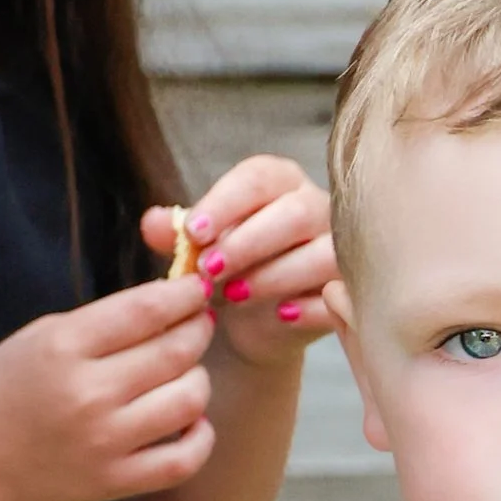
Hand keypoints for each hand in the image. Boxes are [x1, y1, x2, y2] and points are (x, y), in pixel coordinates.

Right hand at [0, 276, 215, 500]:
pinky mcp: (116, 482)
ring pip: (189, 400)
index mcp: (64, 348)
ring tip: (187, 373)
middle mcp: (89, 394)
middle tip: (198, 323)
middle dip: (198, 329)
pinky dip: (200, 436)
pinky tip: (190, 421)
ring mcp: (106, 442)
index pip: (145, 309)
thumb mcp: (38, 338)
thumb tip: (165, 305)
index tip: (196, 287)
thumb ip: (99, 323)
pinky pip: (184, 459)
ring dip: (199, 379)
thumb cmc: (5, 394)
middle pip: (175, 351)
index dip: (183, 294)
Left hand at [153, 156, 339, 368]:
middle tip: (208, 270)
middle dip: (247, 242)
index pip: (257, 177)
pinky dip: (309, 308)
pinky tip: (281, 317)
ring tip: (235, 296)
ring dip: (275, 275)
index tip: (193, 233)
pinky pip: (338, 296)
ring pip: (323, 254)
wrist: (257, 322)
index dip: (224, 203)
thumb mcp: (199, 251)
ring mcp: (339, 249)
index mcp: (278, 183)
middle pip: (294, 213)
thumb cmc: (230, 270)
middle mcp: (316, 208)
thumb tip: (152, 222)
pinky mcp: (348, 291)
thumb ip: (176, 236)